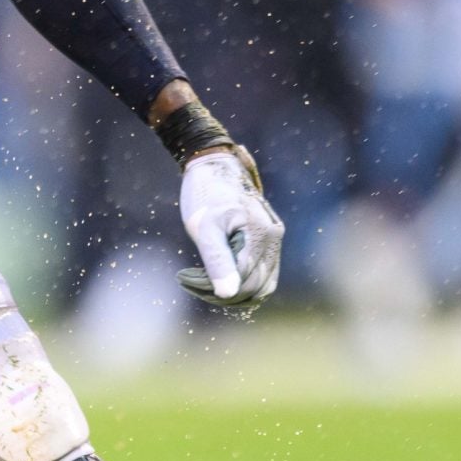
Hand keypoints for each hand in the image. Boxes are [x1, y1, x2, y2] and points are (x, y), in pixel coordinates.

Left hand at [178, 146, 284, 308]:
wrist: (213, 166)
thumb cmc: (205, 194)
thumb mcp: (204, 227)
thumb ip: (218, 261)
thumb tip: (228, 294)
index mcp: (261, 235)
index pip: (243, 282)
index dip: (214, 289)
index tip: (185, 278)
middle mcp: (274, 238)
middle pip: (254, 287)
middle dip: (222, 292)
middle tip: (190, 281)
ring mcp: (274, 239)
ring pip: (263, 285)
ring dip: (234, 292)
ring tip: (202, 281)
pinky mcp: (269, 240)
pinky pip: (264, 274)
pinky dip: (244, 282)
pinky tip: (218, 276)